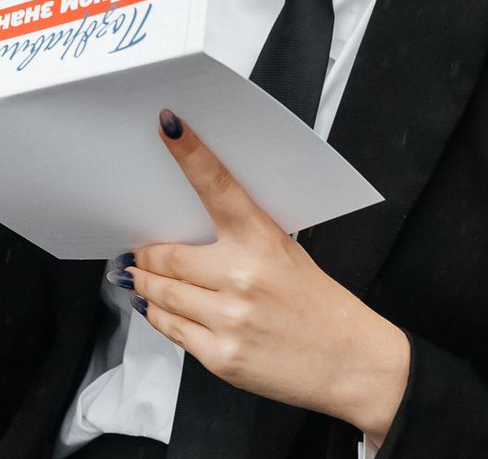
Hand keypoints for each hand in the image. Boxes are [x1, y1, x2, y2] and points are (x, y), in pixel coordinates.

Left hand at [125, 111, 410, 442]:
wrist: (350, 361)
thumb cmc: (316, 302)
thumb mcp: (284, 252)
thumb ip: (238, 236)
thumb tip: (184, 226)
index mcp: (261, 240)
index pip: (217, 186)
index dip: (190, 154)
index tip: (169, 126)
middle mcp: (242, 276)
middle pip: (166, 256)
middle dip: (145, 254)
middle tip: (138, 250)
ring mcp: (230, 318)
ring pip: (161, 293)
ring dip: (144, 284)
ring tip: (140, 278)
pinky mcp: (221, 356)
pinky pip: (170, 328)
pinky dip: (157, 315)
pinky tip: (157, 308)